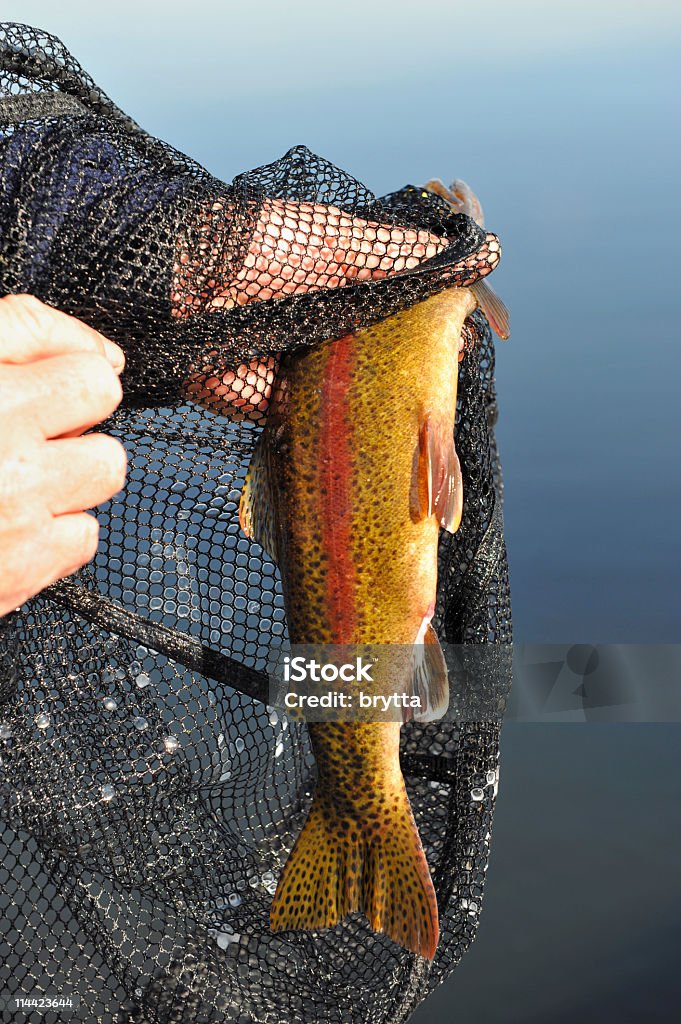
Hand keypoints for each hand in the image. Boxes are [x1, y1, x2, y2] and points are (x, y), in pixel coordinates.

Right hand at [0, 295, 126, 615]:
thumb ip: (24, 332)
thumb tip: (106, 353)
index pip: (95, 380)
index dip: (67, 382)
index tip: (38, 392)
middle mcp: (8, 462)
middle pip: (107, 446)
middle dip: (73, 440)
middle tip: (20, 440)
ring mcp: (14, 523)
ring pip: (96, 492)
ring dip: (65, 485)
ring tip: (8, 482)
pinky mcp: (14, 574)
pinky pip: (79, 544)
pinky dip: (49, 534)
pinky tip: (2, 525)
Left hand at [174, 197, 450, 421]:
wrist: (185, 286)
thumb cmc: (263, 249)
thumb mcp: (340, 240)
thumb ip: (403, 253)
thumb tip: (479, 255)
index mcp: (352, 295)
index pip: (411, 316)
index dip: (442, 326)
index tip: (475, 332)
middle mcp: (338, 339)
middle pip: (397, 362)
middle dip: (427, 371)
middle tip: (454, 372)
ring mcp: (315, 379)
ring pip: (371, 401)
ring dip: (400, 408)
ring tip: (432, 408)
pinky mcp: (288, 413)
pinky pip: (332, 429)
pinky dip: (360, 435)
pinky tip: (392, 441)